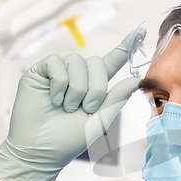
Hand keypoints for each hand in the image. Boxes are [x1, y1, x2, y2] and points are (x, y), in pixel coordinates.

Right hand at [0, 32, 139, 180]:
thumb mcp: (100, 119)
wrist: (42, 150)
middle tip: (85, 108)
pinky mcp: (40, 71)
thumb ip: (117, 98)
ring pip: (77, 62)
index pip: (112, 61)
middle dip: (95, 87)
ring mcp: (58, 72)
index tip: (140, 30)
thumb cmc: (70, 139)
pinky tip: (53, 99)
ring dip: (76, 89)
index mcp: (94, 86)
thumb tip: (136, 79)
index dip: (125, 47)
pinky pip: (56, 63)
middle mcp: (77, 75)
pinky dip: (59, 84)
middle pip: (95, 61)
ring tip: (67, 107)